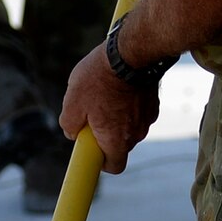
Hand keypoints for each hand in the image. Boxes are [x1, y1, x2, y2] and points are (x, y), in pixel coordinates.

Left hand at [59, 43, 159, 174]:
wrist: (130, 54)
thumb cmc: (99, 79)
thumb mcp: (72, 102)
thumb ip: (69, 125)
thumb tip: (72, 132)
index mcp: (116, 139)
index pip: (114, 167)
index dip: (101, 162)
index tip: (91, 150)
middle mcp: (136, 133)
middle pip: (119, 145)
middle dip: (105, 135)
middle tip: (91, 115)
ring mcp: (147, 118)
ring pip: (128, 127)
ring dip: (117, 118)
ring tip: (103, 95)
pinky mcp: (153, 103)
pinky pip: (137, 112)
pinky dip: (128, 106)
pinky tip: (117, 88)